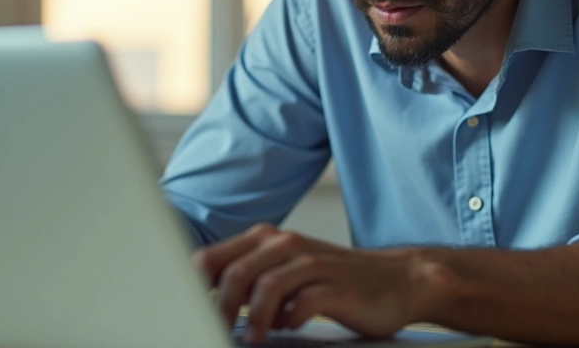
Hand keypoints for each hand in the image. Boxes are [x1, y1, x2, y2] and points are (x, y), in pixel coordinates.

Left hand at [193, 223, 434, 343]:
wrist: (398, 280)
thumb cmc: (334, 284)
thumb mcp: (285, 276)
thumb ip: (248, 283)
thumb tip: (201, 308)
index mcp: (265, 241)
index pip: (212, 259)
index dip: (190, 288)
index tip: (180, 315)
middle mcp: (285, 245)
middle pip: (234, 271)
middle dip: (215, 308)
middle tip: (208, 333)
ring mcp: (312, 262)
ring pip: (265, 284)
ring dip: (251, 317)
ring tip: (251, 339)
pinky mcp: (335, 285)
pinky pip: (303, 301)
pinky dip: (289, 318)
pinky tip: (288, 328)